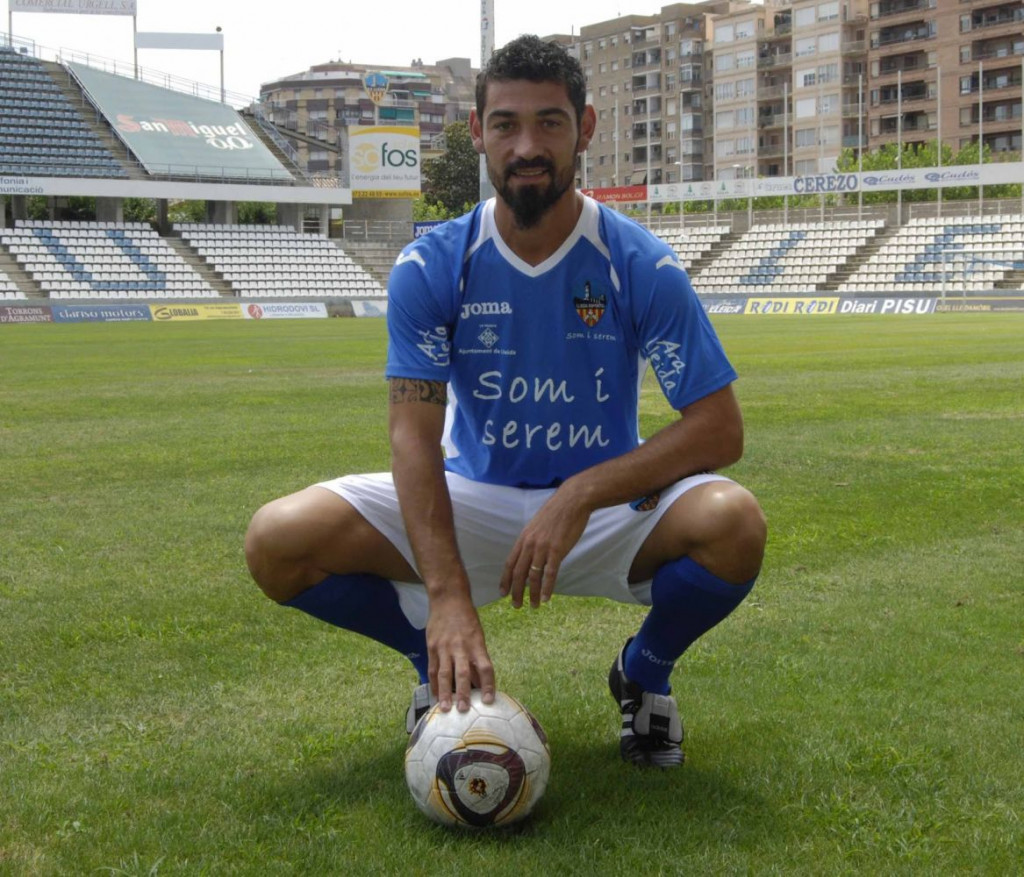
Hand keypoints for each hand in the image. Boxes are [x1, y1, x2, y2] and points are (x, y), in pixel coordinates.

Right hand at [425, 593, 494, 712]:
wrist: (448, 598)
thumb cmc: (467, 619)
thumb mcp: (478, 635)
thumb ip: (477, 658)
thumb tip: (480, 683)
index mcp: (477, 644)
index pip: (485, 667)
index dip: (488, 685)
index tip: (489, 700)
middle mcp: (461, 647)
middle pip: (463, 672)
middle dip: (464, 692)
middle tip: (464, 710)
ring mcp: (444, 647)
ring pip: (445, 673)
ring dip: (445, 692)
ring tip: (445, 708)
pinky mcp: (432, 646)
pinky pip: (433, 668)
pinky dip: (434, 683)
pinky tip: (436, 695)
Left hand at [499, 484, 590, 608]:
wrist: (571, 501)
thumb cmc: (556, 512)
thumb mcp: (537, 525)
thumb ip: (532, 540)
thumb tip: (530, 553)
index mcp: (524, 538)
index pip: (510, 563)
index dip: (505, 580)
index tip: (502, 593)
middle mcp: (530, 544)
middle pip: (519, 573)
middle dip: (516, 592)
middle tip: (516, 606)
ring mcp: (543, 548)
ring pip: (533, 576)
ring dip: (532, 593)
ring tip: (533, 605)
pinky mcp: (557, 550)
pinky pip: (550, 573)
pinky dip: (547, 587)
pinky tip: (546, 598)